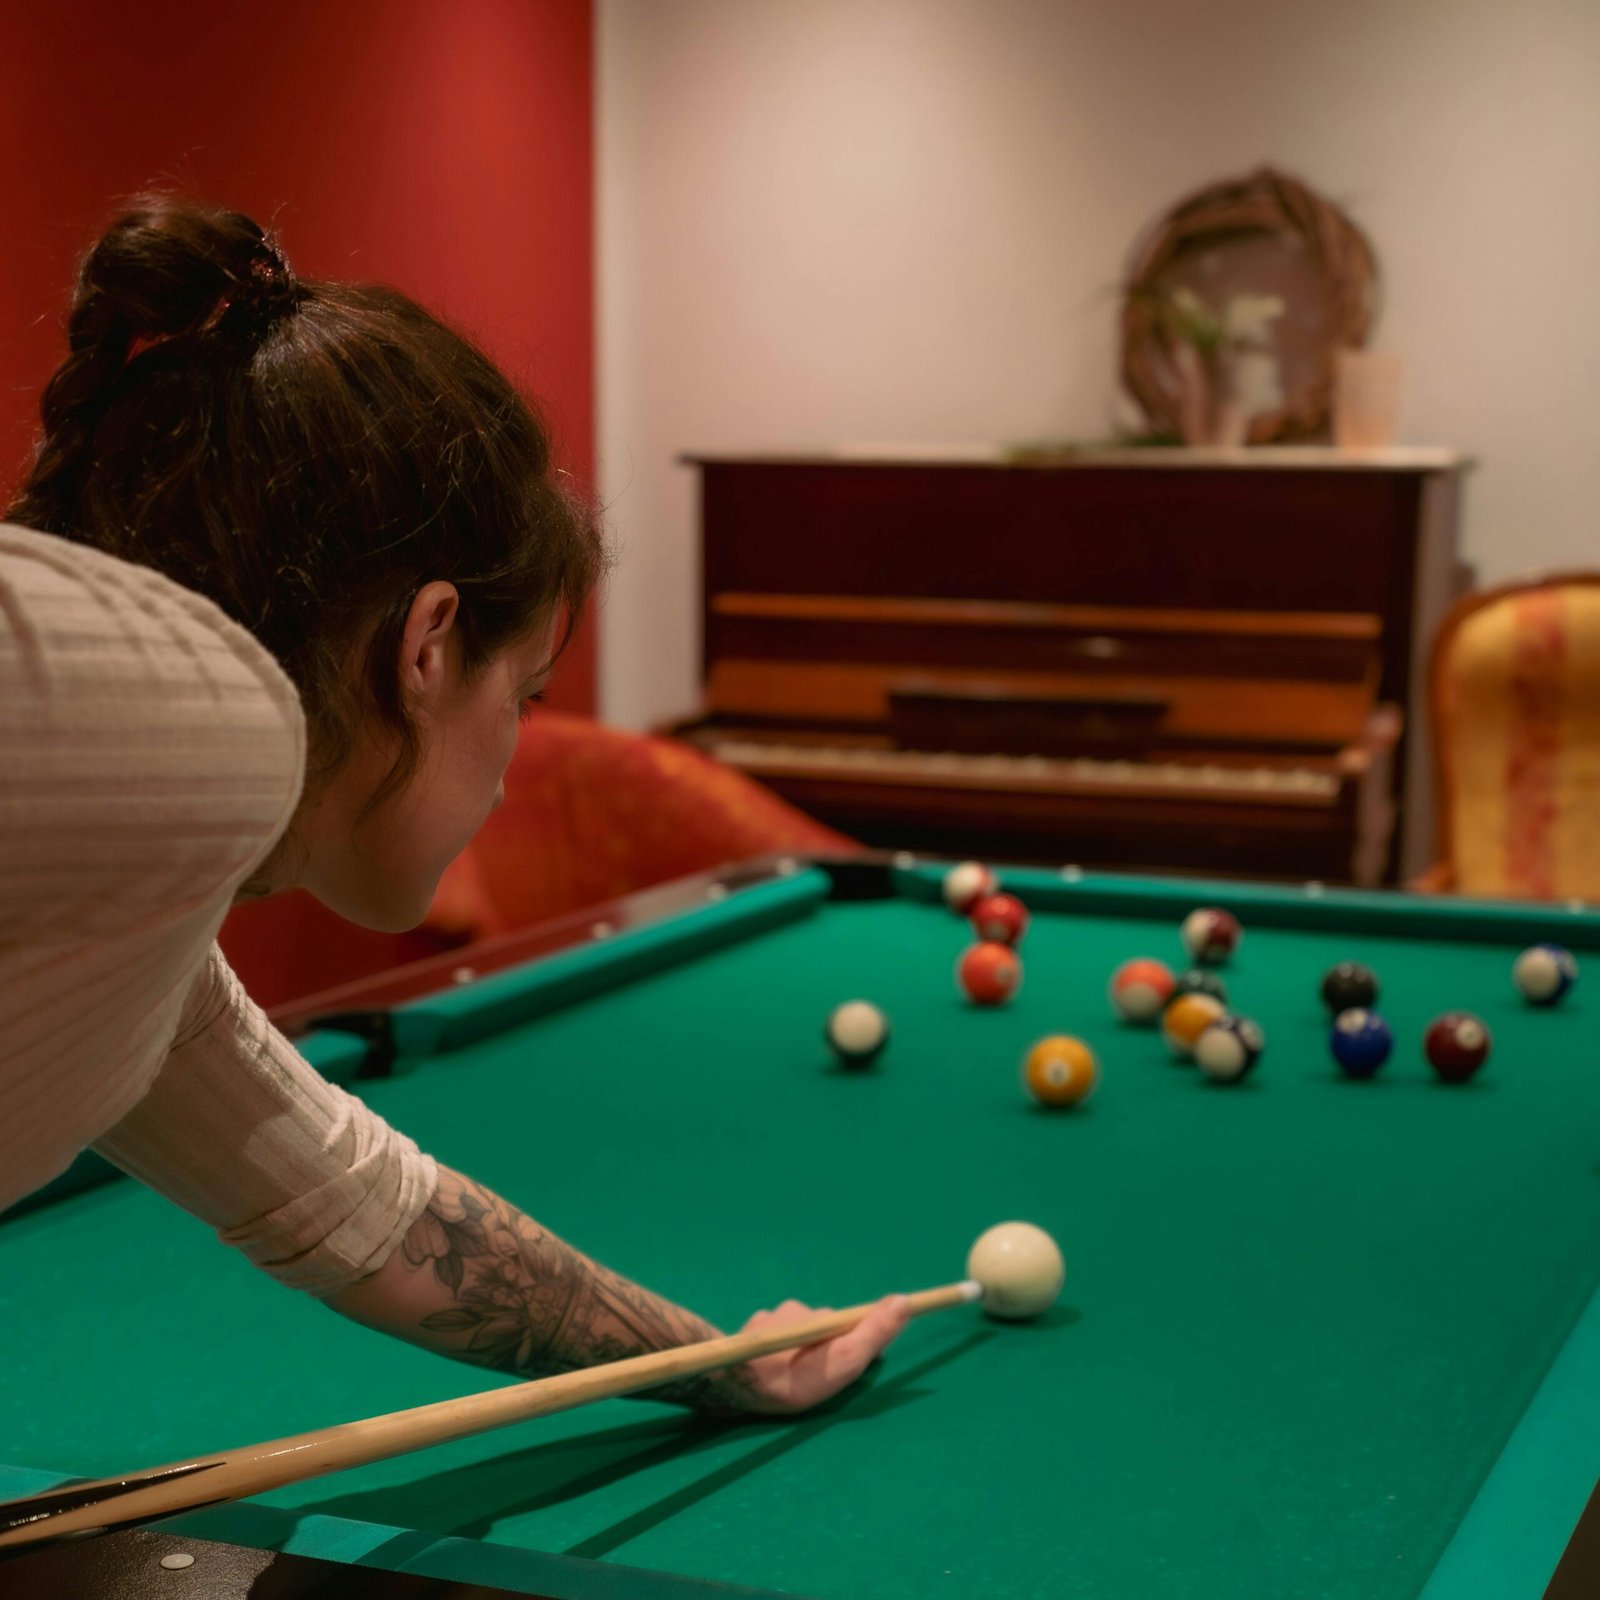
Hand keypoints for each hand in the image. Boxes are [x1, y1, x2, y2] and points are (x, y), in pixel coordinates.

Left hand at [725, 1295, 911, 1414]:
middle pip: (825, 1328)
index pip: (853, 1322)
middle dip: (826, 1348)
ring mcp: (772, 1317)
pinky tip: (771, 1367)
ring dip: (800, 1349)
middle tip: (819, 1378)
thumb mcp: (843, 1361)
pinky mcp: (752, 1328)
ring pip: (797, 1331)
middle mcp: (800, 1309)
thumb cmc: (795, 1378)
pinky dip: (779, 1350)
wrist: (735, 1383)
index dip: (858, 1339)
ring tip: (790, 1375)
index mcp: (826, 1317)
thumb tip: (903, 1300)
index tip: (856, 1359)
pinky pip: (774, 1336)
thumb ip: (873, 1333)